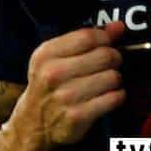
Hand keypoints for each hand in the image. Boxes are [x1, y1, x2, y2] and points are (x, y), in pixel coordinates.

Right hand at [8, 21, 125, 146]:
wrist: (32, 124)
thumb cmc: (48, 85)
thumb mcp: (56, 58)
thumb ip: (85, 39)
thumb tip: (118, 27)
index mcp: (45, 55)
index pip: (87, 37)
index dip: (105, 38)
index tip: (107, 43)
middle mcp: (53, 74)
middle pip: (105, 56)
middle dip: (113, 59)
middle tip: (107, 65)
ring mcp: (66, 96)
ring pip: (113, 77)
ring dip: (114, 80)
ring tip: (103, 83)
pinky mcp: (78, 116)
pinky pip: (114, 98)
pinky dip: (116, 97)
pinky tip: (105, 97)